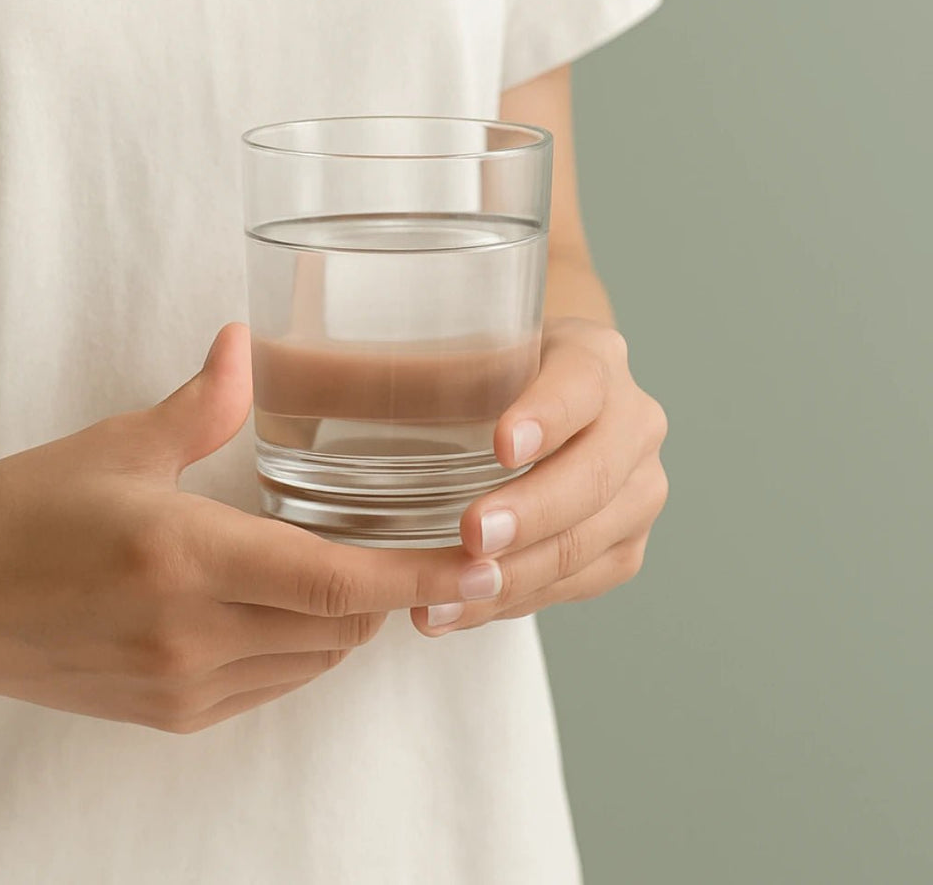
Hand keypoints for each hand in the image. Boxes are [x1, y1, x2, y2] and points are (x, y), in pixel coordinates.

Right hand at [0, 325, 482, 731]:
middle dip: (392, 589)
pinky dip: (302, 646)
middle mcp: (192, 635)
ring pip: (314, 660)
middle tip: (416, 539)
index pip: (337, 582)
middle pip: (342, 625)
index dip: (421, 575)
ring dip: (347, 617)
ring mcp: (181, 685)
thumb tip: (245, 343)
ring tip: (352, 565)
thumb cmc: (15, 516)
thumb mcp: (113, 446)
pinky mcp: (169, 714)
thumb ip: (202, 403)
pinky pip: (272, 684)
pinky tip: (289, 603)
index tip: (480, 564)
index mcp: (184, 557)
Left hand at [412, 317, 668, 633]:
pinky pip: (575, 585)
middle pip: (594, 476)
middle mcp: (633, 421)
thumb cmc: (488, 377)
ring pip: (587, 543)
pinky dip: (514, 602)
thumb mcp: (465, 351)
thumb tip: (323, 378)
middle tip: (471, 536)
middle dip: (530, 513)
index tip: (502, 445)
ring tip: (445, 597)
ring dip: (514, 577)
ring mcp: (638, 489)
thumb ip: (422, 368)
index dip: (546, 416)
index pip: (580, 386)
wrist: (539, 408)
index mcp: (594, 358)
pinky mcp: (625, 545)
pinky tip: (458, 609)